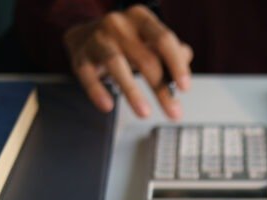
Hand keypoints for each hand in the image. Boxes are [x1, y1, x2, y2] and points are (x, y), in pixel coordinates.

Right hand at [63, 5, 192, 118]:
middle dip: (161, 90)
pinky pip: (88, 76)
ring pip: (116, 65)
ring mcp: (98, 40)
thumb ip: (172, 52)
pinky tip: (107, 106)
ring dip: (132, 92)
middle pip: (145, 59)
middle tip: (174, 113)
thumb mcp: (151, 41)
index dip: (176, 65)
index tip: (185, 88)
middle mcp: (118, 25)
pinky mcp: (80, 57)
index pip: (163, 40)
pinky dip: (97, 91)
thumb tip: (185, 61)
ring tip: (145, 113)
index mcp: (141, 18)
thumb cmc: (127, 42)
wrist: (85, 35)